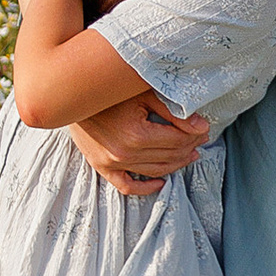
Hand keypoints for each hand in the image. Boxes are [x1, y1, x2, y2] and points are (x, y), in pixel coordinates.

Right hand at [67, 92, 211, 196]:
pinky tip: (160, 181)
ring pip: (155, 171)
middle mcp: (124, 153)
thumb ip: (173, 110)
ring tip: (189, 154)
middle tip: (201, 138)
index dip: (196, 134)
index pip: (178, 140)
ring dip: (176, 164)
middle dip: (190, 147)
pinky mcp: (101, 166)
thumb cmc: (110, 89)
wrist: (70, 93)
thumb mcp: (143, 93)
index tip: (205, 127)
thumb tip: (201, 126)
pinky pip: (127, 186)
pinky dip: (145, 187)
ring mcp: (111, 163)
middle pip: (170, 156)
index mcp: (137, 134)